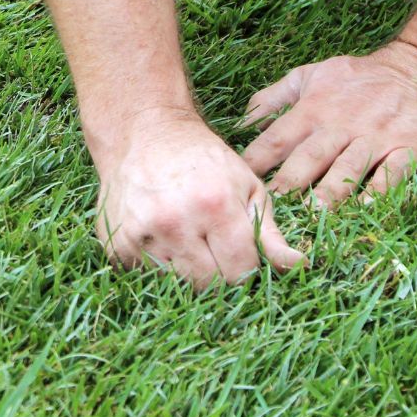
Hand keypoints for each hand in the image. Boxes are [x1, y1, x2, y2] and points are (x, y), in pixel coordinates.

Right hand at [93, 117, 304, 288]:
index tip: (239, 250)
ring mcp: (139, 233)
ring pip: (176, 284)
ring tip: (185, 237)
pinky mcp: (115, 243)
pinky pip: (145, 276)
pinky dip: (155, 265)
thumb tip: (301, 267)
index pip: (240, 271)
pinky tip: (158, 235)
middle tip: (212, 244)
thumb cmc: (201, 158)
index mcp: (213, 205)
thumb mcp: (245, 184)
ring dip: (184, 270)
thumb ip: (270, 232)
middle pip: (208, 284)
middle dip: (217, 272)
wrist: (142, 131)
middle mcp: (173, 221)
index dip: (245, 265)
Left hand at [242, 42, 416, 205]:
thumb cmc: (355, 78)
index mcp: (312, 110)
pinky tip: (367, 208)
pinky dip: (380, 191)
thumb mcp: (308, 76)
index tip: (240, 181)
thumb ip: (272, 98)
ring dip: (330, 191)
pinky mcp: (408, 149)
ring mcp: (375, 138)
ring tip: (314, 213)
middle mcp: (340, 125)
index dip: (256, 160)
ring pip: (348, 168)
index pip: (276, 138)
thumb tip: (241, 121)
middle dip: (290, 182)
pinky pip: (392, 173)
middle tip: (273, 208)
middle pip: (309, 157)